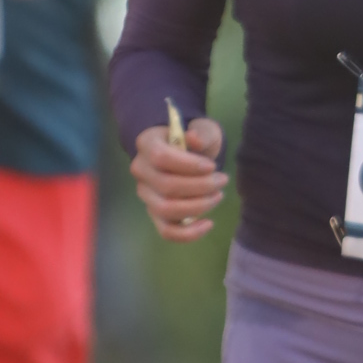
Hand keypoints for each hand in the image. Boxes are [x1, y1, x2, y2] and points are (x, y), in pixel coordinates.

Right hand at [131, 114, 225, 241]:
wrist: (188, 155)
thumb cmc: (195, 142)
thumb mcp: (203, 130)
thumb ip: (201, 133)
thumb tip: (194, 139)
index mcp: (147, 144)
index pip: (160, 157)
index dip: (188, 165)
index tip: (211, 166)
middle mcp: (141, 171)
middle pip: (166, 186)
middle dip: (200, 186)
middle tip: (222, 180)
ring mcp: (146, 194)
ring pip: (166, 209)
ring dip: (198, 207)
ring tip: (218, 196)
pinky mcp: (156, 214)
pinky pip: (167, 231)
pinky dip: (189, 233)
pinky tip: (209, 223)